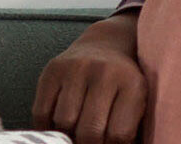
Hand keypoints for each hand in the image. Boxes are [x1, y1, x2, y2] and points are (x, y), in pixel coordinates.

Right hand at [33, 13, 145, 143]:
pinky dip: (47, 127)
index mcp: (132, 84)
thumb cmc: (122, 85)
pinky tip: (59, 126)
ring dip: (68, 135)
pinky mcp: (53, 70)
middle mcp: (105, 72)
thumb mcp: (139, 103)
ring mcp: (76, 68)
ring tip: (76, 133)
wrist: (105, 46)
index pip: (119, 135)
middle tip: (90, 143)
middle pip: (90, 131)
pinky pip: (41, 112)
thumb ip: (128, 129)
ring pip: (63, 123)